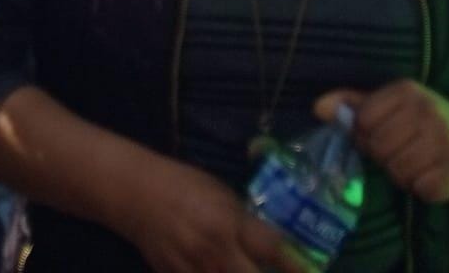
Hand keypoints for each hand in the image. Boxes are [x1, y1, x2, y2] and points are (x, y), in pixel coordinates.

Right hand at [115, 155, 309, 272]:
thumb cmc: (184, 185)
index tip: (311, 272)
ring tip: (245, 267)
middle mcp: (215, 255)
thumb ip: (246, 223)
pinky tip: (223, 272)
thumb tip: (274, 245)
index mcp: (228, 225)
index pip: (273, 252)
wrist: (137, 195)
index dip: (297, 267)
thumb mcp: (221, 194)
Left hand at [317, 82, 448, 203]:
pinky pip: (420, 189)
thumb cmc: (431, 121)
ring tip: (417, 163)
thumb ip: (356, 103)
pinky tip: (432, 175)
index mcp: (408, 91)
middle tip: (403, 151)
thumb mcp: (396, 103)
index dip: (367, 133)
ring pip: (397, 171)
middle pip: (378, 148)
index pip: (364, 120)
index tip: (384, 133)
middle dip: (385, 155)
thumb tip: (318, 108)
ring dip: (402, 174)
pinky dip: (421, 188)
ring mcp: (445, 143)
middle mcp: (428, 113)